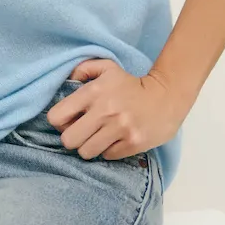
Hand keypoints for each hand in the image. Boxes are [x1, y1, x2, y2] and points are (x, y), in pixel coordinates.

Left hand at [45, 59, 187, 161]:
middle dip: (73, 138)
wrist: (167, 95)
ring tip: (99, 137)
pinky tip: (116, 139)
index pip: (56, 117)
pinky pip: (107, 155)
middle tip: (83, 133)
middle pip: (68, 140)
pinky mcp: (133, 143)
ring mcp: (119, 129)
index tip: (69, 120)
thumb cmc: (131, 84)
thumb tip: (67, 80)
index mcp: (93, 92)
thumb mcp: (107, 68)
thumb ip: (83, 69)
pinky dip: (109, 150)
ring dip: (90, 146)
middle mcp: (104, 111)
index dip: (59, 121)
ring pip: (86, 152)